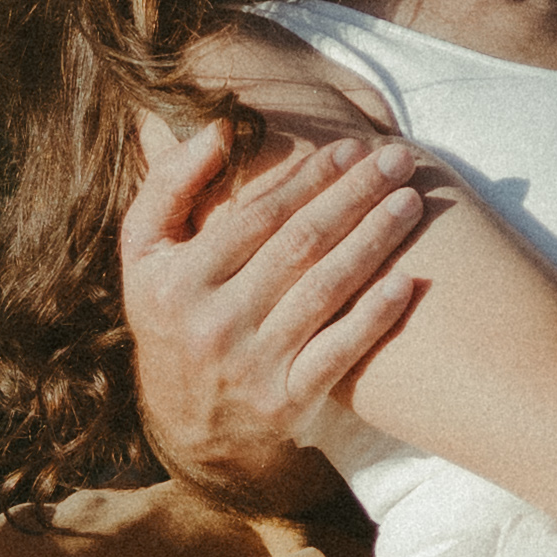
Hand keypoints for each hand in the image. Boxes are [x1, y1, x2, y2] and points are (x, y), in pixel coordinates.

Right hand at [120, 115, 436, 512]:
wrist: (187, 426)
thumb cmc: (174, 316)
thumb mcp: (145, 254)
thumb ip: (168, 185)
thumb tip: (220, 130)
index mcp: (175, 281)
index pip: (258, 215)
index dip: (311, 176)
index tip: (352, 148)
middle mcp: (212, 324)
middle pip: (300, 245)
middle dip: (355, 196)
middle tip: (400, 161)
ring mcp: (250, 367)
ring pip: (324, 290)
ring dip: (374, 241)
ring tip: (412, 203)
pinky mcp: (285, 403)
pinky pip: (338, 353)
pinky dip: (374, 317)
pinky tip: (407, 281)